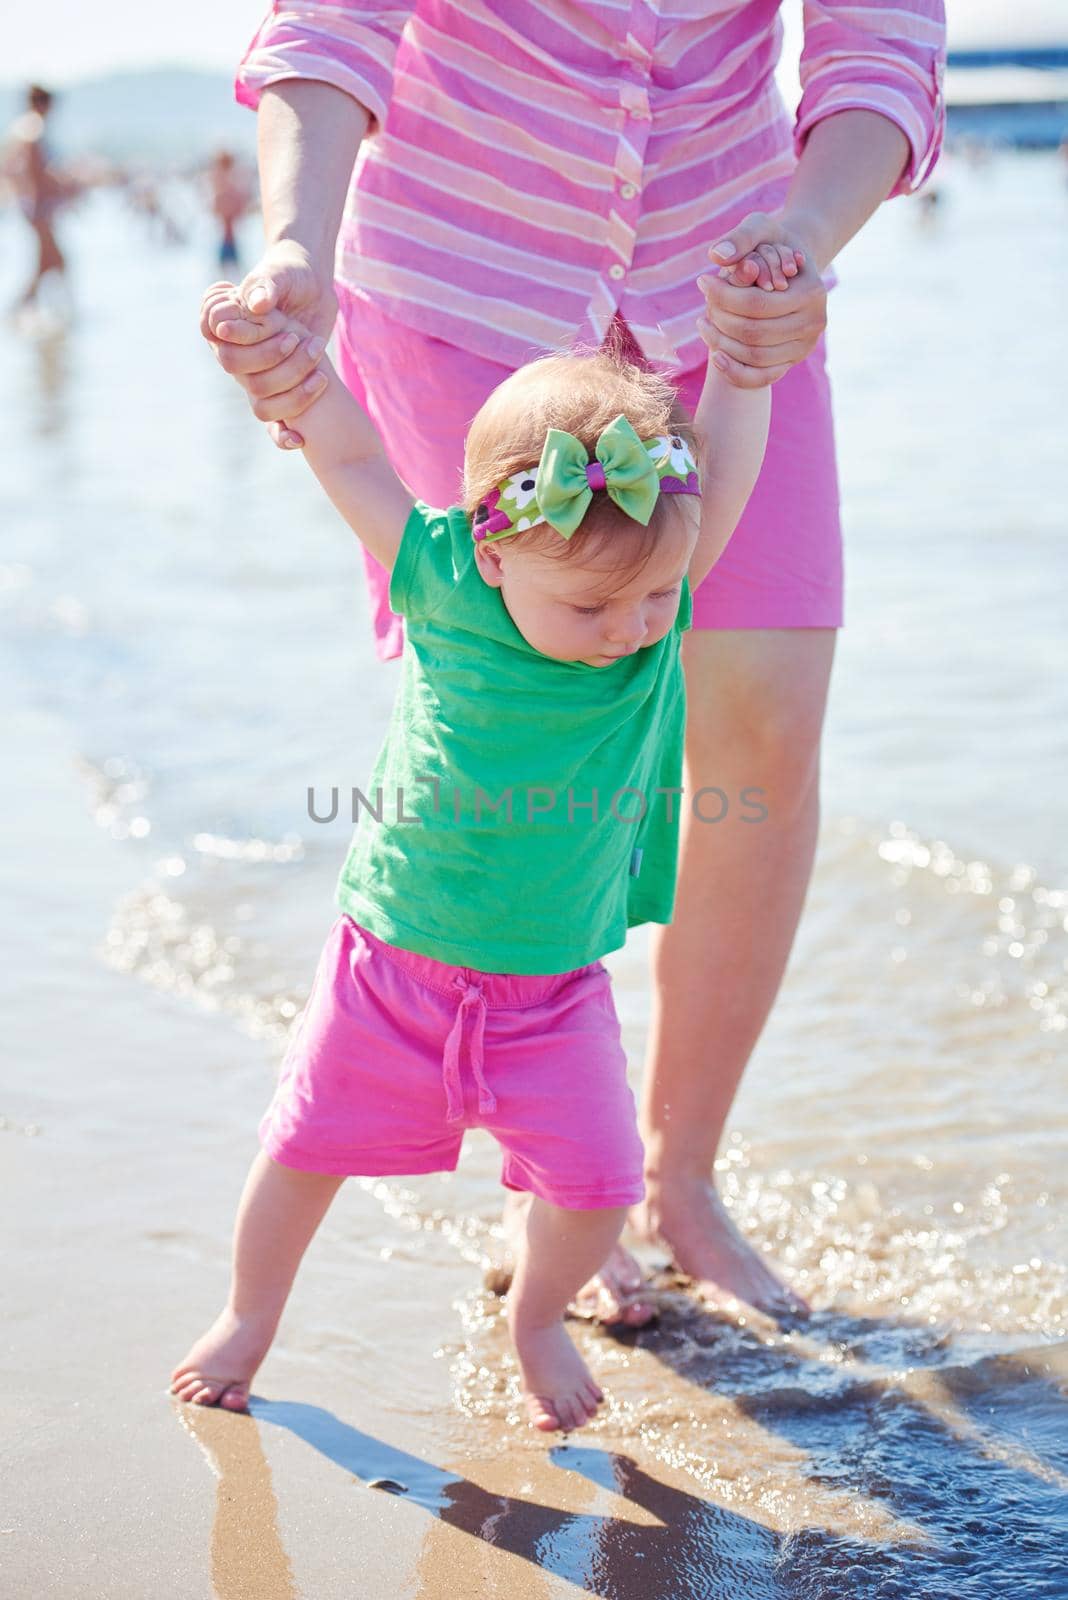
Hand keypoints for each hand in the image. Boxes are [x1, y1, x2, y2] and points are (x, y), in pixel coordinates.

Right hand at [199, 239, 336, 446]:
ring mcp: (259, 376)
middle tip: (301, 339)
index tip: (268, 321)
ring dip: (292, 390)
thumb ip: (267, 285)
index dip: (236, 336)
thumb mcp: (282, 273)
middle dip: (272, 358)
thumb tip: (257, 304)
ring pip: (260, 400)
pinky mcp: (280, 392)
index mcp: (227, 325)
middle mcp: (238, 355)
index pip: (214, 336)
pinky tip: (299, 439)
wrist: (314, 289)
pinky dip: (283, 435)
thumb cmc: (292, 274)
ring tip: (321, 369)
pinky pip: (273, 424)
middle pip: (237, 370)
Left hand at [696, 210, 827, 388]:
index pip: (756, 303)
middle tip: (703, 304)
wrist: (791, 268)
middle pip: (754, 332)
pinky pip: (761, 378)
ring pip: (754, 356)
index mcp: (812, 291)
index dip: (723, 295)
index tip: (702, 281)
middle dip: (721, 319)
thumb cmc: (774, 244)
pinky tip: (716, 355)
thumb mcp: (760, 228)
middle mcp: (814, 323)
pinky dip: (735, 372)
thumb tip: (717, 256)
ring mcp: (804, 347)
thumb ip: (740, 237)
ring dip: (721, 343)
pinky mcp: (792, 362)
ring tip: (703, 323)